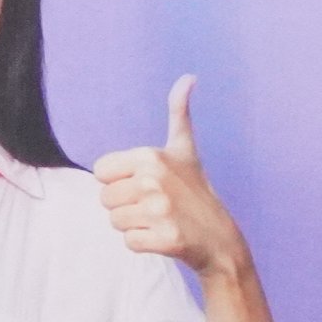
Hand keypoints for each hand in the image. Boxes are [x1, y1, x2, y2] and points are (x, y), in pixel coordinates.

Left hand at [97, 75, 248, 281]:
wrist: (221, 238)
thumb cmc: (195, 190)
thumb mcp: (185, 148)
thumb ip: (179, 113)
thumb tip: (189, 77)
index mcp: (151, 156)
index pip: (100, 173)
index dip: (119, 181)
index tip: (146, 184)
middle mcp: (154, 179)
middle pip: (104, 199)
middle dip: (126, 205)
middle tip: (156, 205)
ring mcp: (161, 210)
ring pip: (114, 221)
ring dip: (134, 225)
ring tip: (161, 220)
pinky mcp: (165, 238)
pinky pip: (128, 242)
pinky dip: (143, 243)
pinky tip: (165, 236)